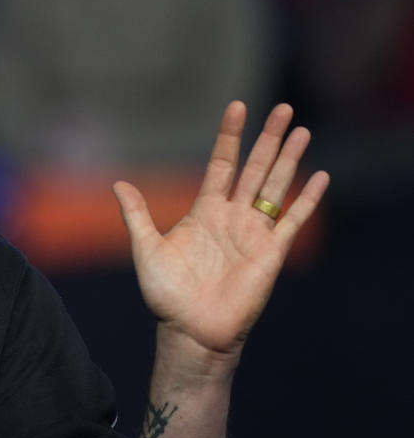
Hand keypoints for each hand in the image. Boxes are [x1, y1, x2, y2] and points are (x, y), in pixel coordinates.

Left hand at [113, 102, 329, 363]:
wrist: (190, 331)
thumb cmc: (166, 295)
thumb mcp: (147, 250)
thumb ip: (137, 216)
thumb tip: (118, 183)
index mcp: (204, 212)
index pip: (221, 165)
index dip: (230, 137)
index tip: (237, 107)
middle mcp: (232, 217)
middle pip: (255, 169)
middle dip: (268, 139)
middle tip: (282, 107)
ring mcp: (254, 233)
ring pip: (276, 187)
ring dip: (290, 159)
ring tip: (300, 130)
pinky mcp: (271, 253)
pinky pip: (293, 221)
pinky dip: (307, 200)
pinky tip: (320, 177)